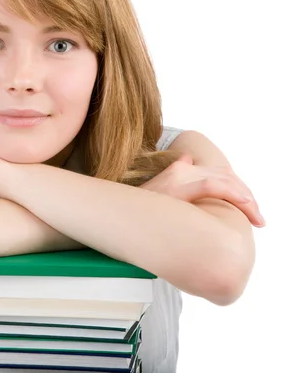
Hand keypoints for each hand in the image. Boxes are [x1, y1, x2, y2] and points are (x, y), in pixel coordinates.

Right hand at [140, 154, 263, 226]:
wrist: (117, 212)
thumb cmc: (137, 208)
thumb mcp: (156, 189)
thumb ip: (174, 174)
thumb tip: (186, 159)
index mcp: (179, 169)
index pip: (218, 175)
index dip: (237, 190)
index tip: (248, 208)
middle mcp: (182, 169)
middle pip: (226, 177)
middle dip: (246, 196)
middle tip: (258, 218)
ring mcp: (180, 176)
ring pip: (224, 180)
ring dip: (245, 198)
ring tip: (256, 216)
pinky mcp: (178, 187)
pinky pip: (212, 186)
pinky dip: (232, 193)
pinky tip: (245, 204)